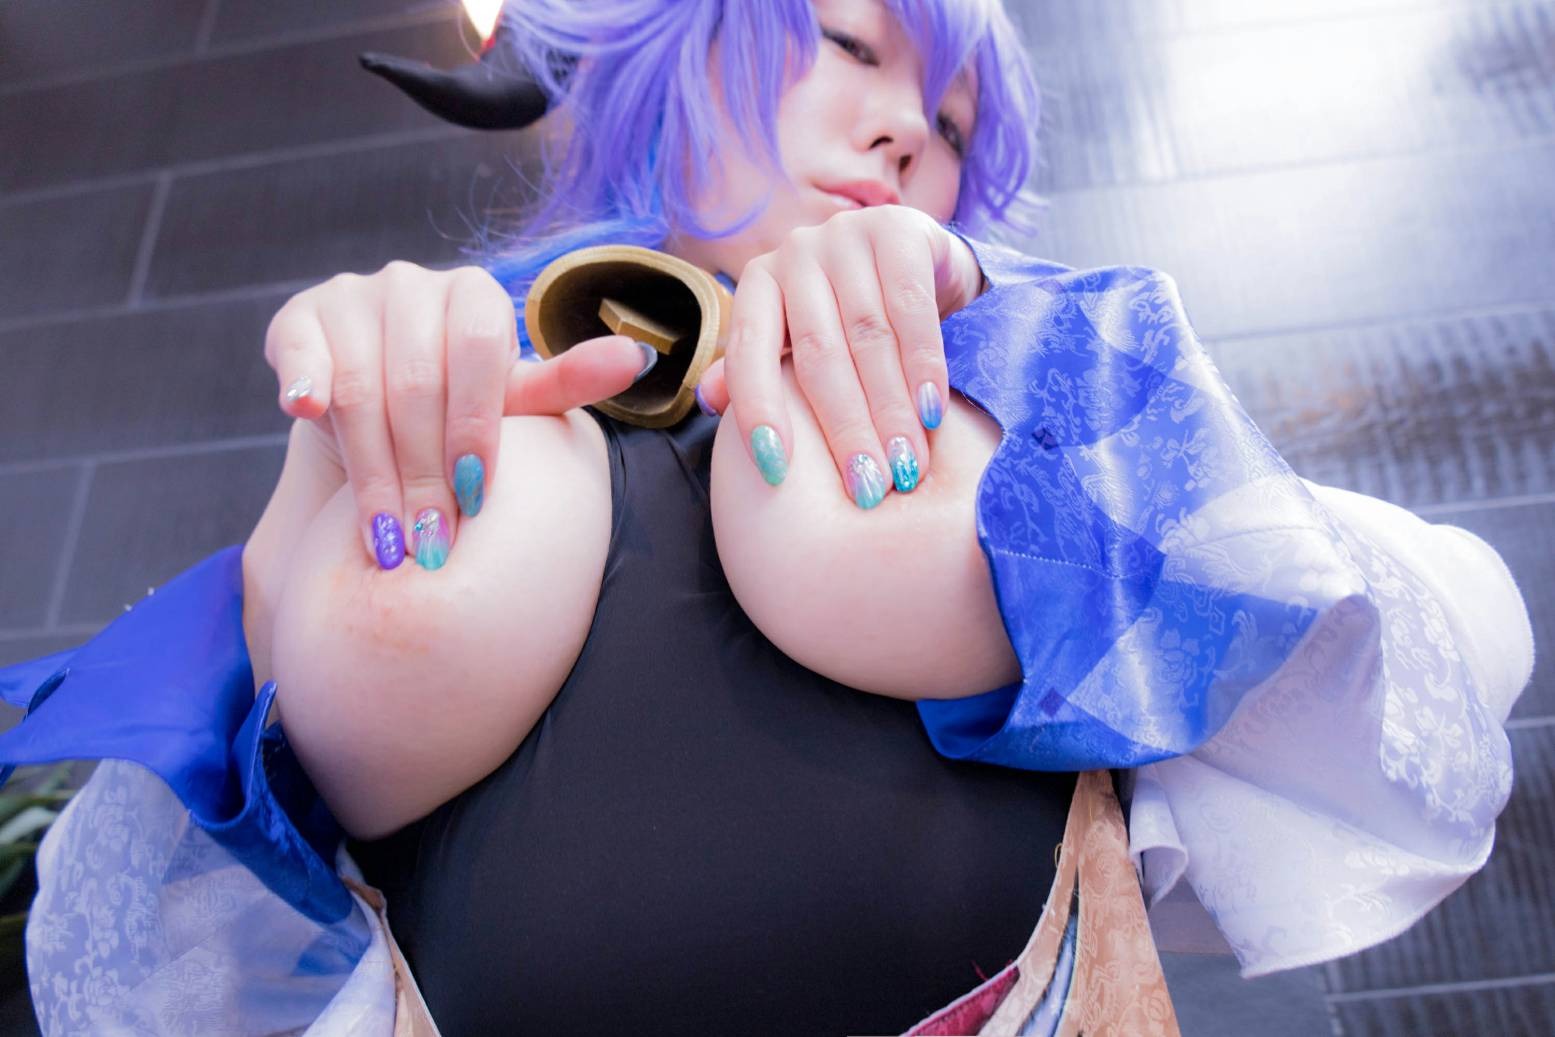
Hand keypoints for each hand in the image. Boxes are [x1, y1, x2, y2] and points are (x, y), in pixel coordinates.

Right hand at [263, 261, 653, 569]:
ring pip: (362, 386)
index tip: (476, 497)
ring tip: (386, 540)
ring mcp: (351, 296)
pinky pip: (300, 349)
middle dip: (426, 473)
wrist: (382, 406)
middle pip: (418, 381)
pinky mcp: (299, 317)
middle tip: (431, 544)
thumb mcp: (517, 397)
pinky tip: (304, 412)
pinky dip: (303, 380)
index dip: (477, 426)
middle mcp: (411, 283)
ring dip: (373, 470)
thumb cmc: (462, 404)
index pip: (481, 351)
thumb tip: (640, 357)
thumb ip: (569, 380)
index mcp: (475, 295)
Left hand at [693, 205, 983, 508]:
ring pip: (867, 336)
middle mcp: (794, 254)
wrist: (923, 263)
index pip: (748, 354)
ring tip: (907, 466)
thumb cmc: (851, 317)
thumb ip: (759, 371)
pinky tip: (931, 412)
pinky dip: (924, 364)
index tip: (776, 472)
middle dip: (844, 429)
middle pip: (817, 354)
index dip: (758, 413)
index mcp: (759, 285)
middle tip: (868, 489)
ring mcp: (845, 236)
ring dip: (890, 409)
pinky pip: (911, 308)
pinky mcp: (898, 229)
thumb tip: (706, 402)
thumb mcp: (801, 341)